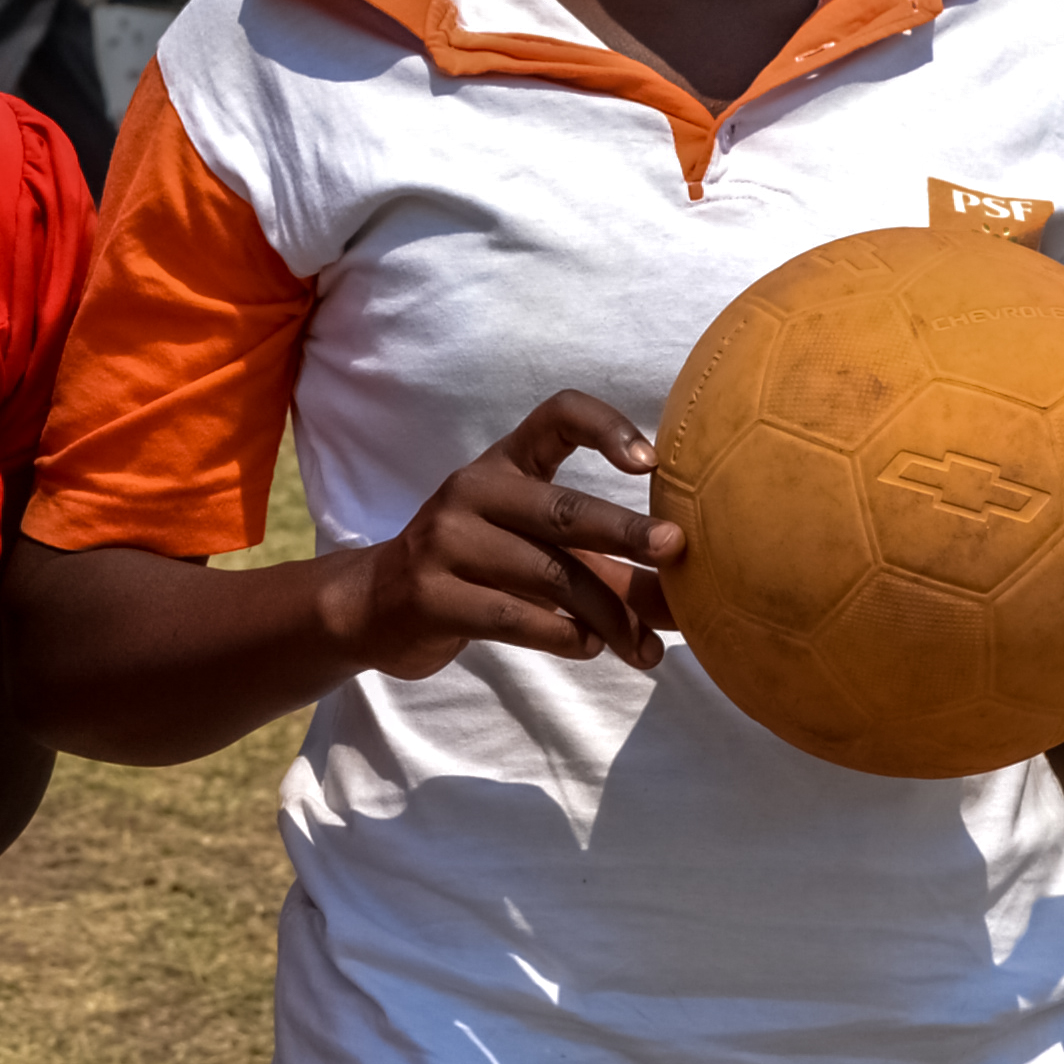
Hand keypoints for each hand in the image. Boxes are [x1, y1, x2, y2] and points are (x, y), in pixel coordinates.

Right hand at [320, 390, 682, 680]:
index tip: (650, 463)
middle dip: (628, 532)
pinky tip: (589, 647)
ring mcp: (445, 541)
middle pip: (563, 509)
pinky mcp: (431, 594)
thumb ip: (603, 566)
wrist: (374, 607)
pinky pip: (513, 616)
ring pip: (548, 575)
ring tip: (644, 648)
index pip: (557, 415)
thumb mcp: (532, 550)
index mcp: (504, 463)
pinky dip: (563, 636)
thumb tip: (689, 602)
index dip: (607, 427)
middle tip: (678, 550)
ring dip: (608, 615)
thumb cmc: (476, 571)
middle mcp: (473, 490)